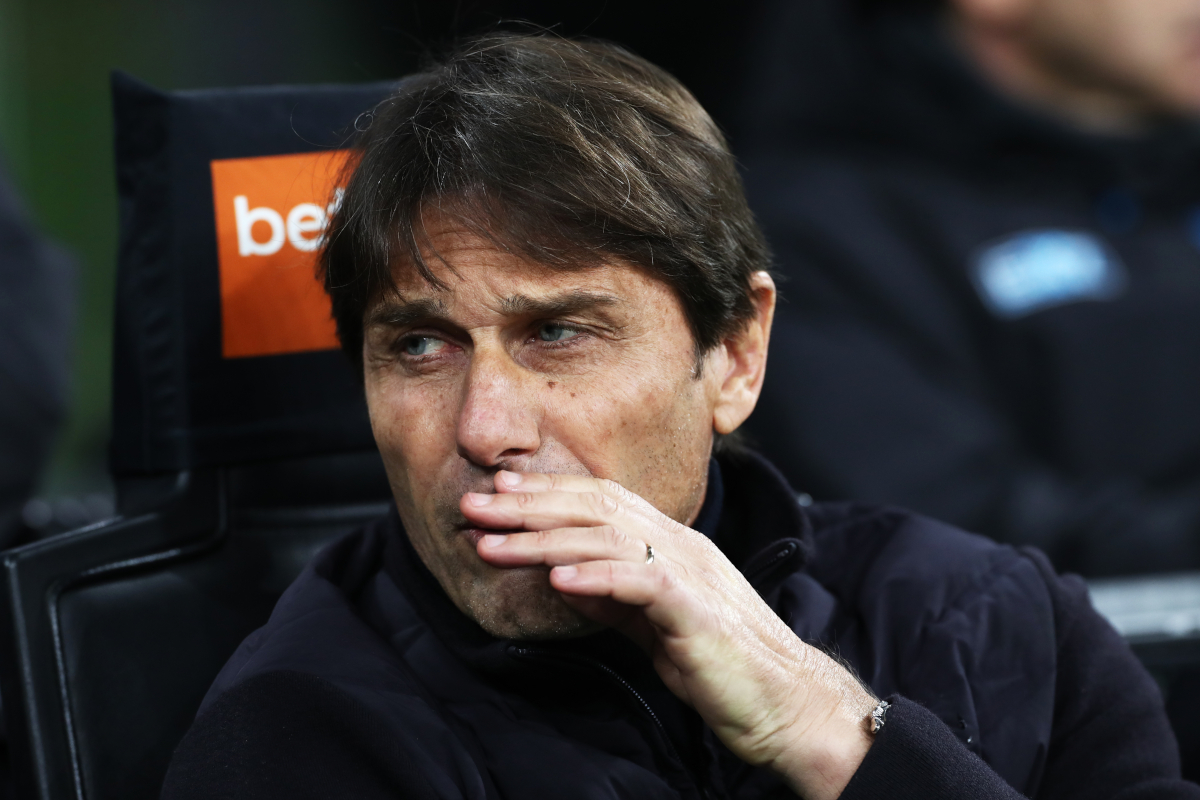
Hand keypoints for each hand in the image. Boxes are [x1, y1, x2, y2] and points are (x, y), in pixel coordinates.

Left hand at [463, 471, 876, 799]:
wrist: (785, 704)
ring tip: (492, 545)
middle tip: (473, 506)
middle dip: (528, 506)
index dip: (547, 492)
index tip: (498, 491)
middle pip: (595, 509)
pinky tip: (557, 581)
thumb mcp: (651, 625)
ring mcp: (691, 573)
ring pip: (608, 540)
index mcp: (670, 545)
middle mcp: (679, 546)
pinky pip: (641, 584)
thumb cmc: (719, 666)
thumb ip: (611, 596)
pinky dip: (597, 578)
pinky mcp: (697, 610)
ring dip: (544, 540)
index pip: (600, 502)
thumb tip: (562, 576)